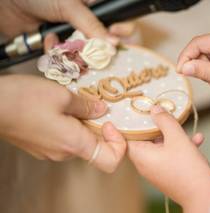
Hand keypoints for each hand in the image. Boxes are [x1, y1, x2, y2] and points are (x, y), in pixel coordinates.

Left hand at [0, 0, 135, 46]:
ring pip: (87, 56)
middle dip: (97, 51)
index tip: (116, 38)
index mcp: (95, 9)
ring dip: (75, 54)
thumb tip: (113, 44)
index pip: (120, 21)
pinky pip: (68, 61)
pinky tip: (48, 43)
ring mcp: (74, 38)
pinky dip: (58, 56)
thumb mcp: (69, 5)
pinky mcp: (61, 49)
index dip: (123, 31)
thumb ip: (91, 24)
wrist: (7, 4)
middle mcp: (88, 25)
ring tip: (59, 42)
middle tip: (88, 51)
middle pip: (105, 45)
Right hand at [0, 75, 125, 172]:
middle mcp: (64, 153)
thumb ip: (87, 106)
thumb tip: (101, 110)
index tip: (110, 123)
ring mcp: (51, 152)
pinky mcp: (42, 147)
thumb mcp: (62, 96)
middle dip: (99, 127)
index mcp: (75, 144)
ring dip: (83, 124)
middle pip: (95, 148)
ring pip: (79, 141)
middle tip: (94, 106)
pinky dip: (70, 126)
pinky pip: (65, 139)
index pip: (110, 161)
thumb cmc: (25, 99)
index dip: (118, 145)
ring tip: (74, 104)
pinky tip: (60, 109)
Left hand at [128, 106, 209, 212]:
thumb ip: (164, 121)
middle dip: (157, 125)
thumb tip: (154, 109)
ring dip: (173, 135)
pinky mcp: (167, 173)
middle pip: (145, 138)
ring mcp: (156, 169)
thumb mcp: (177, 138)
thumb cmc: (188, 168)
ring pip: (160, 145)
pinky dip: (180, 146)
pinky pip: (170, 155)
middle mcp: (145, 164)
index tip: (138, 109)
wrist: (203, 196)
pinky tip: (198, 138)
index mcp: (141, 155)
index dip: (132, 121)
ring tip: (184, 125)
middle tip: (164, 112)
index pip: (128, 135)